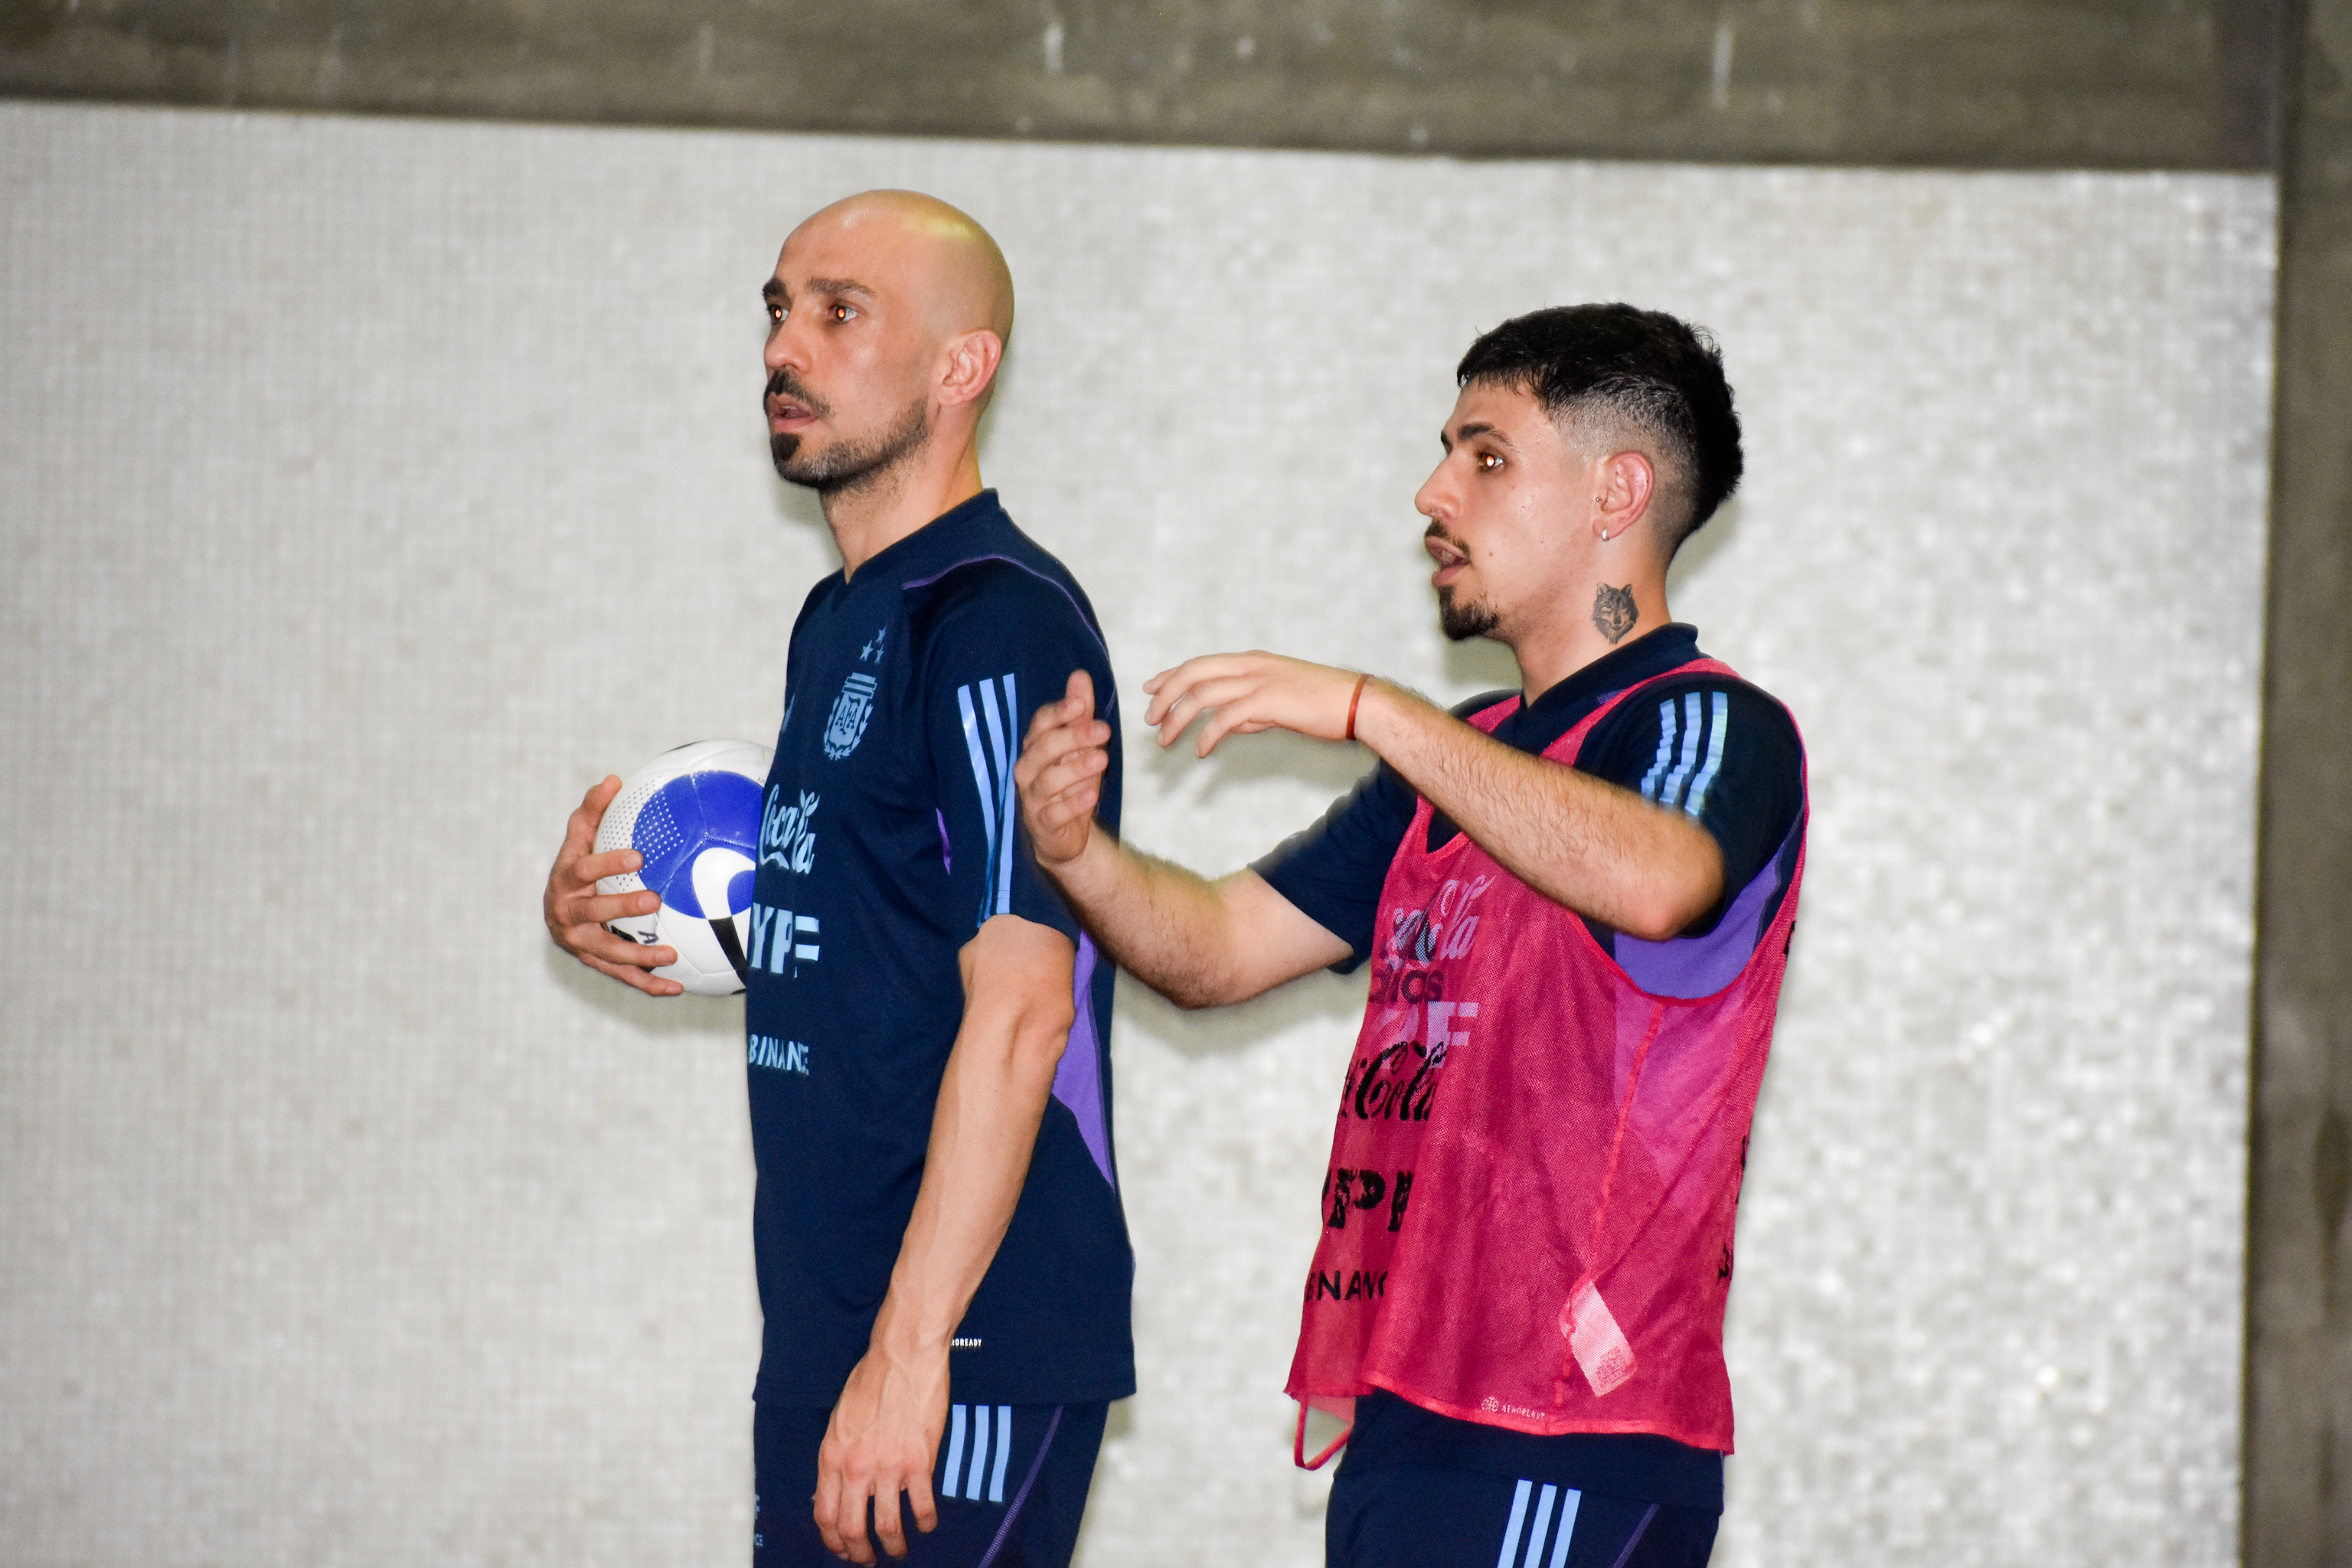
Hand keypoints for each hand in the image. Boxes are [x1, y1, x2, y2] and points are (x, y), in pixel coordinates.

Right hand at [541, 775, 684, 996]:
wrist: (557, 911)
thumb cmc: (576, 867)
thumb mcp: (579, 839)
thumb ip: (593, 812)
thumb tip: (614, 779)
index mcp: (564, 881)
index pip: (583, 870)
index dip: (607, 863)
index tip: (638, 856)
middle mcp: (567, 915)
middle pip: (593, 913)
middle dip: (621, 908)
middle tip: (654, 898)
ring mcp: (580, 943)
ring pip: (607, 952)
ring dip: (639, 954)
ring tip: (670, 953)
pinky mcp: (595, 963)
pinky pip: (623, 976)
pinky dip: (648, 983)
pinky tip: (677, 986)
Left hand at [813, 1341, 947, 1561]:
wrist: (903, 1357)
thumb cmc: (871, 1379)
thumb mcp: (839, 1420)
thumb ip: (835, 1457)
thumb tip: (831, 1490)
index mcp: (832, 1457)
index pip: (825, 1515)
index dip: (833, 1541)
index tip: (843, 1548)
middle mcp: (856, 1468)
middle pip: (853, 1529)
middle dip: (860, 1552)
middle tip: (869, 1558)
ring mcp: (889, 1468)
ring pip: (888, 1527)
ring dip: (895, 1546)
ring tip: (900, 1548)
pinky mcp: (920, 1463)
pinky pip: (922, 1507)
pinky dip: (925, 1522)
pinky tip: (926, 1523)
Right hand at [1015, 669, 1111, 871]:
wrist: (1064, 834)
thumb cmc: (1070, 784)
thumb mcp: (1079, 747)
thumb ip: (1078, 714)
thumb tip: (1079, 676)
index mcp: (1035, 747)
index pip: (1040, 724)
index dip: (1059, 712)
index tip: (1081, 703)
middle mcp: (1028, 770)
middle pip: (1043, 749)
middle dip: (1073, 737)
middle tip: (1104, 730)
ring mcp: (1032, 799)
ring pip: (1047, 781)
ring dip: (1075, 769)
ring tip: (1102, 759)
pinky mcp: (1042, 826)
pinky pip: (1053, 814)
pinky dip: (1072, 805)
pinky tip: (1092, 795)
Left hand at [1142, 652, 1365, 755]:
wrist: (1359, 703)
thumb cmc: (1324, 705)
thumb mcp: (1281, 703)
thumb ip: (1253, 712)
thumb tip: (1229, 727)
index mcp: (1253, 661)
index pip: (1201, 664)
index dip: (1172, 675)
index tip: (1151, 688)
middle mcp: (1251, 666)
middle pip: (1193, 673)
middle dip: (1165, 695)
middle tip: (1150, 719)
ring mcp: (1259, 681)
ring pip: (1202, 694)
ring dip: (1178, 719)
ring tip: (1166, 740)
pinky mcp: (1268, 701)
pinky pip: (1225, 718)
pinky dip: (1207, 735)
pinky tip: (1201, 752)